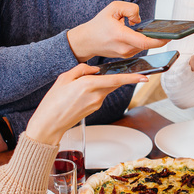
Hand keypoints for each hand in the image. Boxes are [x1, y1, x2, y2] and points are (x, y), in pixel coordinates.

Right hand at [24, 64, 147, 144]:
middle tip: (116, 73)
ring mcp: (96, 104)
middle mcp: (96, 95)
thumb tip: (94, 69)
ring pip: (105, 89)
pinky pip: (99, 95)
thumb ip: (81, 69)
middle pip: (114, 83)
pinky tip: (80, 94)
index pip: (116, 80)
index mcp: (88, 84)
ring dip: (101, 84)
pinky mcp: (94, 109)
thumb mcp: (64, 78)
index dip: (132, 78)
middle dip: (118, 77)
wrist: (49, 124)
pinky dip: (95, 91)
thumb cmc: (53, 102)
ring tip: (80, 86)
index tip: (144, 77)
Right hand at [66, 1, 167, 61]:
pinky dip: (143, 40)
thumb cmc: (98, 24)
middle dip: (159, 38)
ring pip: (144, 45)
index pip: (145, 42)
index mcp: (121, 36)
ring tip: (154, 31)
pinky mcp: (126, 55)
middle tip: (170, 31)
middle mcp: (125, 48)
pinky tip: (144, 34)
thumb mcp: (113, 8)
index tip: (170, 36)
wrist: (86, 41)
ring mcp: (125, 54)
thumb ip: (130, 9)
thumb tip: (139, 19)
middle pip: (148, 44)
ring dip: (149, 38)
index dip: (160, 40)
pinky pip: (139, 47)